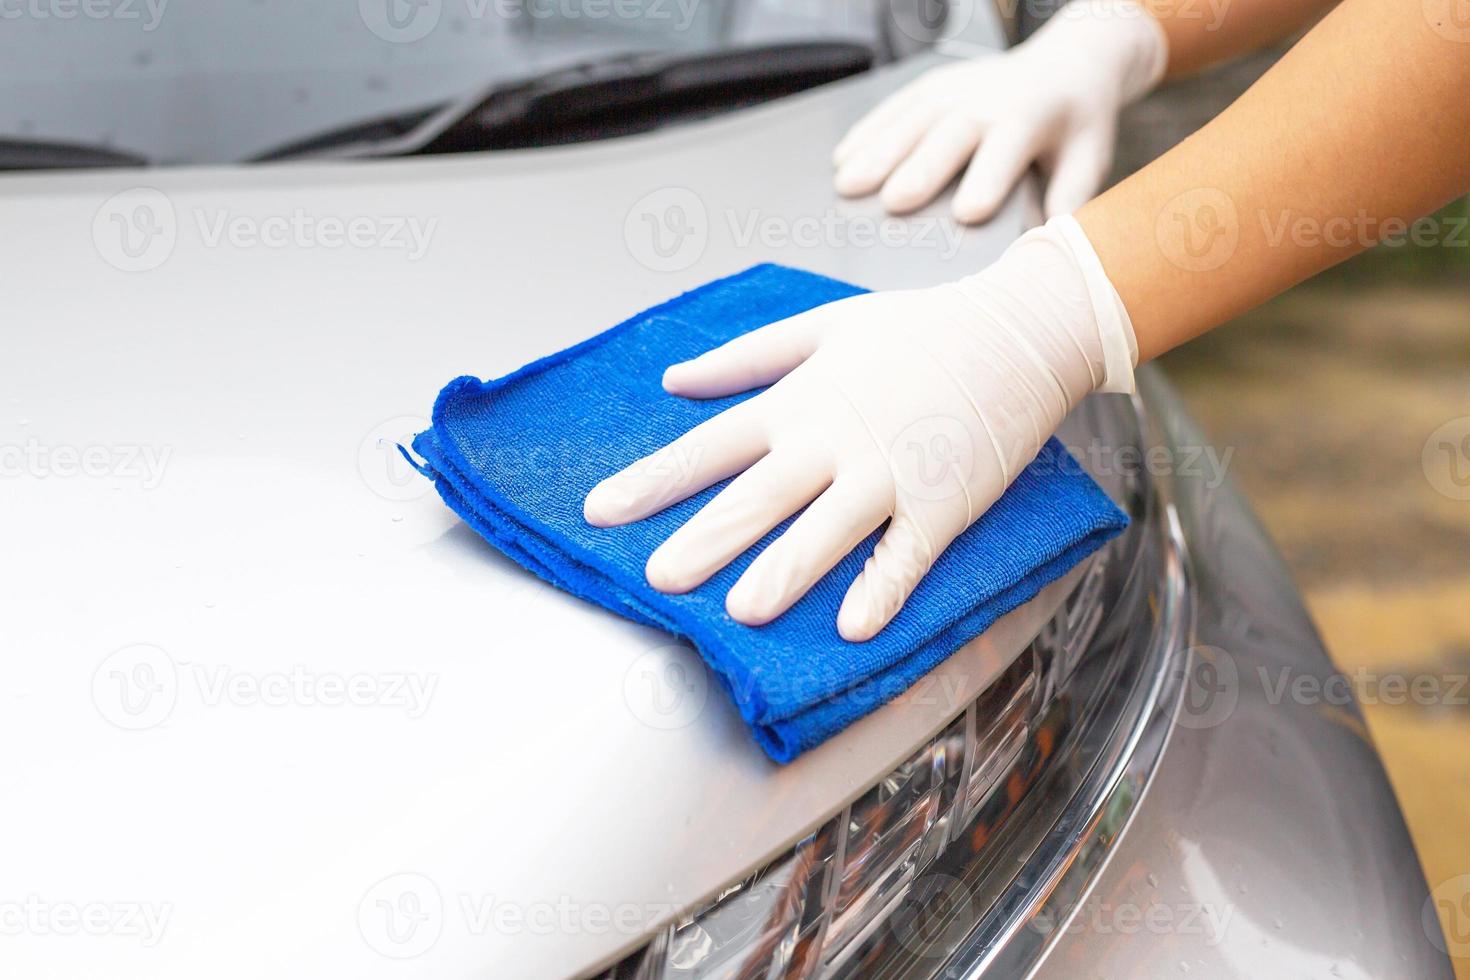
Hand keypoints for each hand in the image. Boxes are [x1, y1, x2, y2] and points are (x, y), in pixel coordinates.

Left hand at [583, 216, 1137, 640]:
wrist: (1018, 330)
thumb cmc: (917, 328)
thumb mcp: (823, 325)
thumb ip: (745, 358)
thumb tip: (673, 377)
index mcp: (800, 401)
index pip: (712, 446)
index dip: (654, 480)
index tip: (600, 511)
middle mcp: (835, 441)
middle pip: (759, 496)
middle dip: (706, 538)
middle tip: (657, 579)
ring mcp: (891, 474)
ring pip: (829, 530)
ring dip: (787, 569)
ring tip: (742, 610)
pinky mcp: (943, 503)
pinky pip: (908, 554)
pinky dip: (884, 588)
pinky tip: (854, 626)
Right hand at [833, 0, 1166, 222]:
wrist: (1066, 65)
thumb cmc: (1074, 125)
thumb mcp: (1088, 158)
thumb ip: (1071, 197)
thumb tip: (1053, 239)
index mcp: (1030, 117)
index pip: (1006, 151)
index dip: (988, 180)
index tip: (968, 213)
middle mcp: (987, 99)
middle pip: (948, 136)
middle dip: (919, 168)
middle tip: (893, 203)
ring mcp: (954, 89)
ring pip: (911, 121)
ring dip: (877, 152)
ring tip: (847, 186)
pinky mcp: (930, 86)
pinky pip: (893, 108)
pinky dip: (866, 133)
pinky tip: (842, 158)